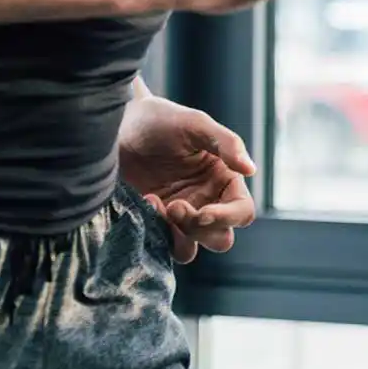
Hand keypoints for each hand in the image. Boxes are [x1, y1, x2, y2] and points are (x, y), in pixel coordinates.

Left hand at [117, 95, 256, 263]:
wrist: (116, 125)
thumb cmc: (160, 119)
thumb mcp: (195, 124)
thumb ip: (226, 143)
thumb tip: (251, 170)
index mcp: (224, 179)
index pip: (242, 212)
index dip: (228, 218)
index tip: (204, 213)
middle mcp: (206, 201)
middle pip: (221, 238)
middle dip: (201, 230)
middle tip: (175, 207)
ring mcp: (179, 215)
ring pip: (192, 249)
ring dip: (179, 237)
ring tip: (157, 205)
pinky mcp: (153, 222)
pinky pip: (162, 244)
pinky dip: (156, 233)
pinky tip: (144, 202)